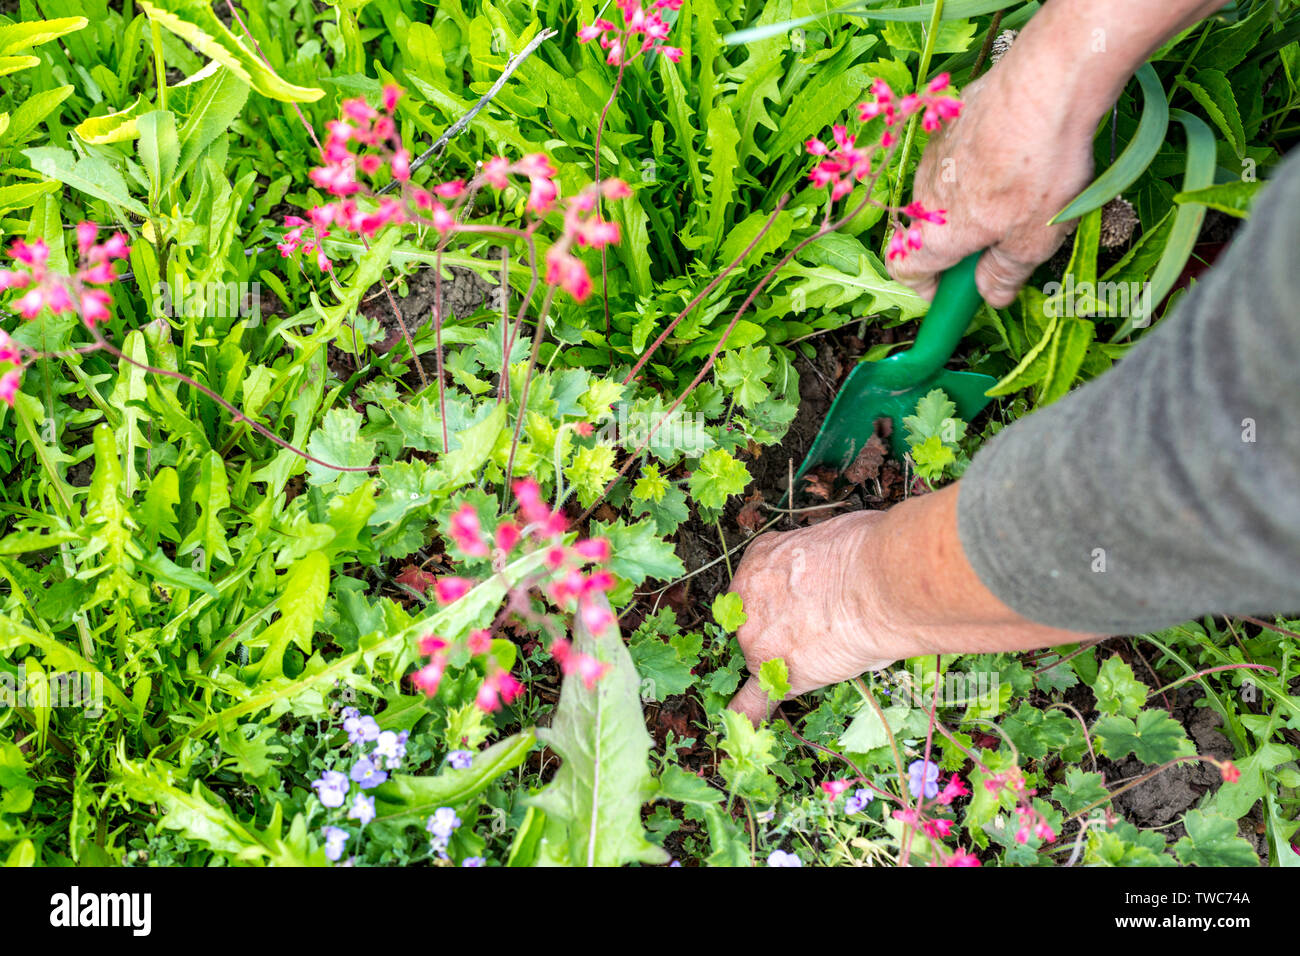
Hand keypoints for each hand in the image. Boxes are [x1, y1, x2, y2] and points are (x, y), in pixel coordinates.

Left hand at [725, 510, 912, 723]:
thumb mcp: (831, 538)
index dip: (786, 596)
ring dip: (790, 658)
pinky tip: (750, 727)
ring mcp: (757, 638)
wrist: (880, 583)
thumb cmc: (867, 553)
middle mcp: (747, 597)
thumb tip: (837, 578)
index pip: (763, 583)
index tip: (807, 599)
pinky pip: (753, 701)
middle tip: (826, 623)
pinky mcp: (776, 674)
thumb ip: (820, 564)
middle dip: (787, 626)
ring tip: (830, 648)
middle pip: (757, 621)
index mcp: (761, 558)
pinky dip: (751, 715)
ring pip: (763, 656)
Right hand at [887, 51, 1098, 305]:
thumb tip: (991, 296)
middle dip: (956, 243)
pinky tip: (1018, 152)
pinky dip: (978, 163)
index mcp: (938, 234)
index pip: (904, 270)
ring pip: (943, 190)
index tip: (951, 290)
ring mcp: (934, 153)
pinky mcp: (950, 119)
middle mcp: (924, 194)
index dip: (924, 286)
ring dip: (968, 201)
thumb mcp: (1034, 239)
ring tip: (1018, 190)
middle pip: (927, 230)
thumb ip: (1006, 274)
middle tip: (999, 242)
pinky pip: (956, 154)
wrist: (1048, 82)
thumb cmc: (1039, 168)